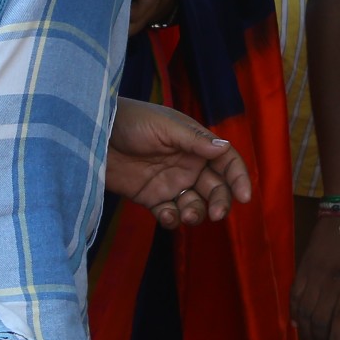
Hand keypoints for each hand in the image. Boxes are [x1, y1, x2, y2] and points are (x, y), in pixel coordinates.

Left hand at [107, 97, 251, 228]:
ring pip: (194, 205)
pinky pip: (169, 214)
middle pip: (215, 188)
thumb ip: (194, 140)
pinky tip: (166, 215)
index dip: (239, 178)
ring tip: (187, 216)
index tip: (245, 197)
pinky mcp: (151, 198)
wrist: (94, 135)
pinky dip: (172, 219)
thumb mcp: (164, 126)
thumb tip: (225, 149)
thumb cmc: (131, 120)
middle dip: (220, 202)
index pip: (226, 162)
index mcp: (196, 144)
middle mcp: (188, 165)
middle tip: (216, 214)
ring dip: (196, 213)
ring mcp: (170, 183)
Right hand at [292, 211, 339, 339]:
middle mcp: (329, 281)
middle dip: (319, 339)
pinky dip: (294, 311)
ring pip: (304, 310)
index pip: (339, 318)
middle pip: (318, 318)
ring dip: (305, 330)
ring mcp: (313, 274)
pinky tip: (298, 323)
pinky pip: (294, 295)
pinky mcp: (302, 267)